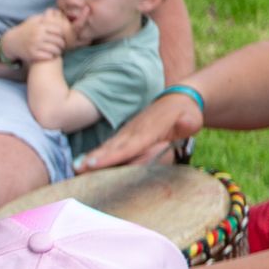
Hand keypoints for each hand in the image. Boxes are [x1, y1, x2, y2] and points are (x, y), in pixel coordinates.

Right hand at [19, 11, 69, 64]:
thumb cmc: (25, 30)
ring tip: (58, 51)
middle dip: (62, 44)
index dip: (62, 34)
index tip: (61, 37)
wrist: (11, 42)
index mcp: (40, 27)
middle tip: (62, 46)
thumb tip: (56, 12)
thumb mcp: (32, 20)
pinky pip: (48, 56)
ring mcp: (35, 46)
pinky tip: (51, 55)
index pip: (58, 30)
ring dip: (58, 51)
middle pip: (58, 40)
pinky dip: (51, 56)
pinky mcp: (32, 55)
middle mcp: (38, 36)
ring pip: (54, 49)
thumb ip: (44, 17)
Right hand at [79, 87, 201, 168]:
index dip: (112, 156)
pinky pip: (110, 146)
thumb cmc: (186, 113)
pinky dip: (97, 154)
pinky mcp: (126, 135)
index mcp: (149, 131)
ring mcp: (128, 133)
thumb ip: (187, 123)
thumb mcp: (192, 119)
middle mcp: (134, 132)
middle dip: (95, 159)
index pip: (129, 147)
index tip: (95, 163)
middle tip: (78, 169)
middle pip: (113, 148)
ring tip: (76, 167)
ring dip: (92, 157)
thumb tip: (186, 124)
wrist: (178, 99)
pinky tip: (84, 163)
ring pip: (108, 147)